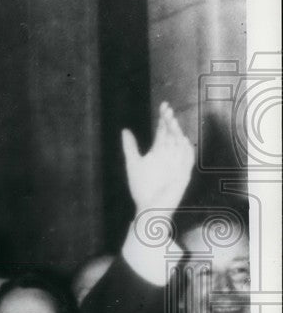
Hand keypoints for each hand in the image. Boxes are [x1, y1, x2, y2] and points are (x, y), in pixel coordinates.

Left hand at [121, 102, 194, 216]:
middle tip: (167, 110)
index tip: (163, 106)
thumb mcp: (133, 163)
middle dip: (170, 122)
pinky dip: (186, 150)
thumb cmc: (141, 187)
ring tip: (172, 122)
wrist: (148, 206)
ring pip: (181, 143)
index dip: (163, 118)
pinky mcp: (184, 173)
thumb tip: (125, 130)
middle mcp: (170, 154)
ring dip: (178, 133)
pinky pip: (188, 159)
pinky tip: (182, 140)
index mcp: (159, 150)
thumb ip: (130, 147)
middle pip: (173, 133)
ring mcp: (178, 162)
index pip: (163, 130)